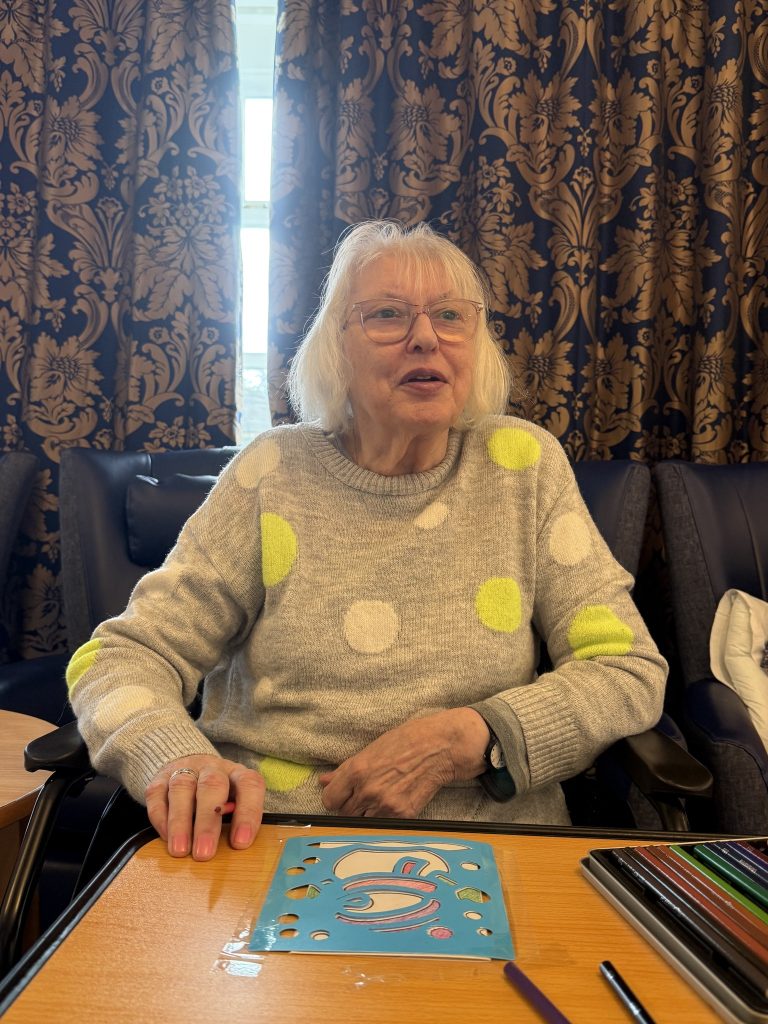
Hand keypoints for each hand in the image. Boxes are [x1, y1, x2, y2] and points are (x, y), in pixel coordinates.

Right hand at [145, 754, 265, 860]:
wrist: (191, 769)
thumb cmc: (220, 797)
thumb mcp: (236, 804)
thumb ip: (236, 822)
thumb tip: (235, 851)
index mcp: (237, 774)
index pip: (249, 784)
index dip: (247, 812)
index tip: (240, 843)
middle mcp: (212, 768)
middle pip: (212, 785)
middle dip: (207, 822)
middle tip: (204, 853)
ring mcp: (185, 770)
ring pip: (182, 788)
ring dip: (180, 821)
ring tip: (181, 850)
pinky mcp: (160, 778)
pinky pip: (157, 794)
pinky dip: (161, 817)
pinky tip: (165, 837)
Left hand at [319, 708, 488, 818]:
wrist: (439, 748)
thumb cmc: (405, 742)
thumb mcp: (371, 750)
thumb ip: (344, 770)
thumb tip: (323, 781)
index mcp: (357, 771)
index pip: (329, 800)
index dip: (334, 798)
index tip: (341, 796)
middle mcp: (368, 791)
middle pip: (345, 814)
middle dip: (351, 806)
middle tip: (363, 795)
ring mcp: (386, 805)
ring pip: (363, 822)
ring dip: (367, 813)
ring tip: (380, 797)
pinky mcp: (403, 816)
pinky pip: (384, 824)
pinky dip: (385, 817)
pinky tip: (394, 801)